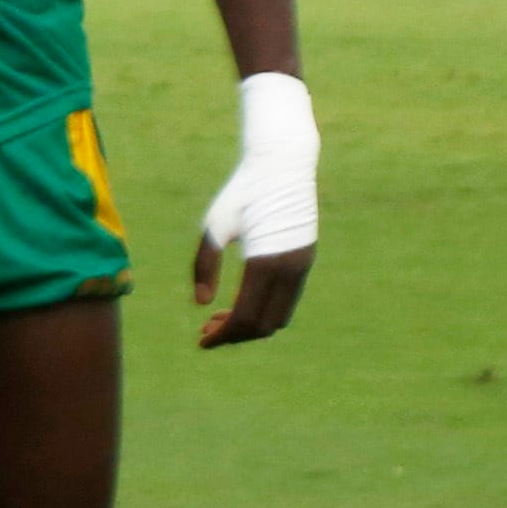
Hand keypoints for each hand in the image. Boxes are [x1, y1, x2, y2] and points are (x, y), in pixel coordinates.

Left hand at [193, 70, 315, 347]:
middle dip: (235, 334)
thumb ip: (204, 265)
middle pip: (265, 324)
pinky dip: (264, 310)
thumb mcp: (213, 226)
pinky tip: (239, 304)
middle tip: (205, 332)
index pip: (246, 317)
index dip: (224, 335)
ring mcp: (302, 266)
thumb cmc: (241, 193)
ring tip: (217, 320)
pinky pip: (286, 300)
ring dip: (250, 325)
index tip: (201, 341)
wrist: (281, 167)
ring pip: (279, 315)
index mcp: (266, 262)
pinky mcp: (305, 261)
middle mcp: (291, 269)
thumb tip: (201, 305)